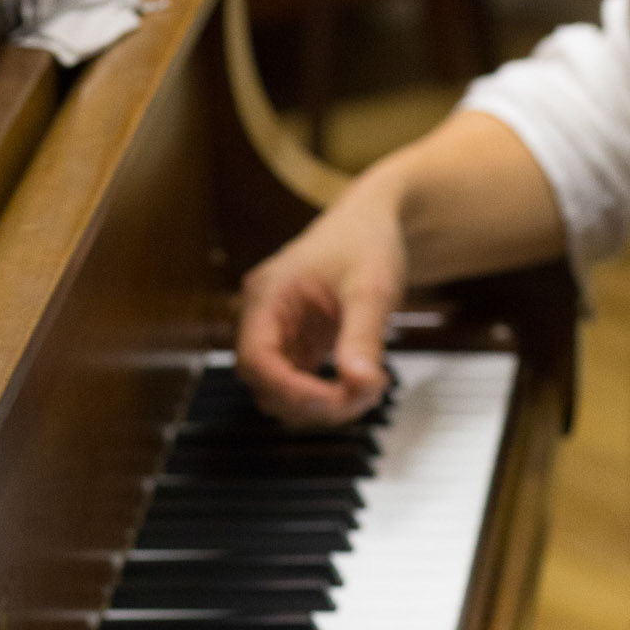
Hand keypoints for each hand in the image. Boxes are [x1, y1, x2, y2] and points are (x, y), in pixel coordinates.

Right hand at [235, 170, 406, 425]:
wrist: (373, 224)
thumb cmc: (365, 240)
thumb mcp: (370, 287)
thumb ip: (363, 337)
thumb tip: (359, 383)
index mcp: (267, 295)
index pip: (256, 359)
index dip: (291, 390)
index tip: (335, 401)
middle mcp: (264, 316)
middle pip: (264, 384)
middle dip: (311, 403)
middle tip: (362, 398)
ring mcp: (279, 333)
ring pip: (280, 391)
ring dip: (320, 405)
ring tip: (366, 390)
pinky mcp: (296, 344)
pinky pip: (299, 384)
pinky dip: (327, 395)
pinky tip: (360, 384)